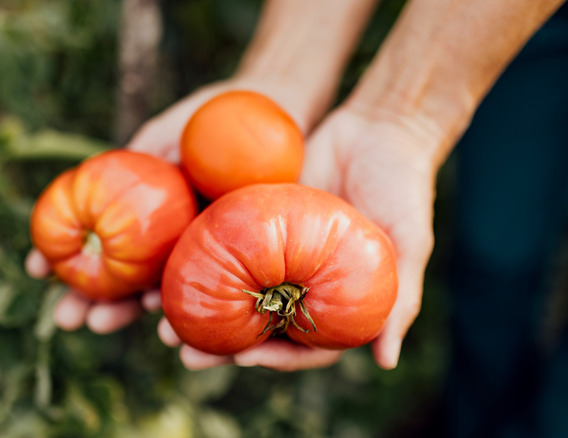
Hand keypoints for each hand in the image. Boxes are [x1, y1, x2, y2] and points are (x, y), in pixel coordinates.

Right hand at [26, 79, 309, 333]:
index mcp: (148, 214)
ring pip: (164, 289)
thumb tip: (95, 176)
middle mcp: (173, 239)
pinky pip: (213, 283)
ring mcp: (206, 248)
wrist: (275, 108)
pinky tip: (167, 323)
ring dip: (131, 311)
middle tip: (65, 320)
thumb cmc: (217, 114)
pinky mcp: (244, 252)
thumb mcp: (171, 128)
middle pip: (126, 278)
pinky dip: (189, 304)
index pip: (101, 243)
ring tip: (102, 323)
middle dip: (93, 302)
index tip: (34, 270)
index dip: (64, 258)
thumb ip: (140, 153)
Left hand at [156, 107, 438, 371]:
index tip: (243, 359)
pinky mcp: (253, 218)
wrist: (378, 126)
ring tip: (157, 317)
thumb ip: (401, 300)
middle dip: (219, 344)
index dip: (274, 356)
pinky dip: (194, 255)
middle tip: (183, 354)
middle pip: (256, 324)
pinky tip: (164, 266)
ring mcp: (274, 251)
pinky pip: (221, 241)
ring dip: (196, 305)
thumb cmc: (403, 186)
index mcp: (335, 298)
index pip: (302, 343)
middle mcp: (300, 281)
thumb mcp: (410, 243)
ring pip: (230, 287)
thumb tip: (386, 362)